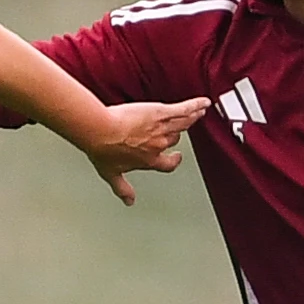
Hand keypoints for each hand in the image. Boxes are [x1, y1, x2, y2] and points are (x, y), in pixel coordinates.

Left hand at [75, 97, 206, 204]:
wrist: (100, 130)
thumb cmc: (102, 149)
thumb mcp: (110, 173)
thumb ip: (122, 188)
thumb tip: (128, 201)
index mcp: (148, 160)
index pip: (167, 164)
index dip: (173, 160)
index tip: (176, 156)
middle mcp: (157, 146)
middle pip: (174, 138)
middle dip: (178, 133)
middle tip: (183, 126)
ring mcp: (161, 129)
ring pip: (182, 124)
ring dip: (192, 118)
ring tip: (199, 113)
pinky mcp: (160, 112)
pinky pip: (184, 110)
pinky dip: (196, 106)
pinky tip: (203, 103)